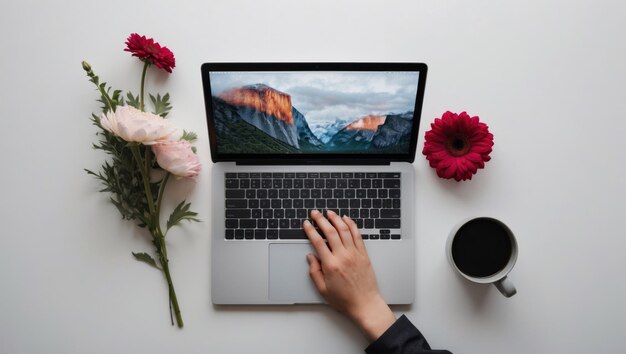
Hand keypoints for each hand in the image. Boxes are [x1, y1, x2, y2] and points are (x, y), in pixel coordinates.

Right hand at [304, 210, 395, 340]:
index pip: (318, 242)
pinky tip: (346, 219)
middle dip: (321, 220)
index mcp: (331, 265)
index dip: (310, 230)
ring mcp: (355, 254)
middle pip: (330, 232)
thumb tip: (310, 257)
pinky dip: (351, 225)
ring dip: (336, 219)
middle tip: (315, 213)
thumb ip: (314, 271)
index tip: (306, 224)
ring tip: (329, 213)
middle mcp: (343, 256)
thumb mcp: (323, 289)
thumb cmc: (344, 299)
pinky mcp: (363, 254)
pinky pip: (357, 235)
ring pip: (344, 230)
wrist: (365, 304)